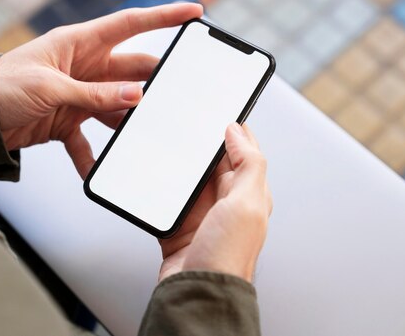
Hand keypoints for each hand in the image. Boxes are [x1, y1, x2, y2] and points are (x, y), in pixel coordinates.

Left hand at [0, 3, 202, 177]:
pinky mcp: (68, 121)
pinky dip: (94, 157)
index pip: (131, 25)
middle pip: (132, 71)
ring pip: (117, 107)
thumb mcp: (50, 87)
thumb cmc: (0, 86)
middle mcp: (85, 68)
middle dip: (155, 82)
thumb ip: (94, 94)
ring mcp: (79, 95)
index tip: (193, 14)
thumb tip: (136, 96)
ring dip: (129, 122)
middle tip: (178, 94)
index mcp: (80, 44)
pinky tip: (99, 171)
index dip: (164, 17)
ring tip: (147, 134)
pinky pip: (89, 141)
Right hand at [159, 123, 272, 282]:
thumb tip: (238, 132)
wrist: (197, 292)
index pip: (245, 152)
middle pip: (214, 161)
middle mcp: (227, 202)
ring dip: (180, 164)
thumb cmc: (227, 258)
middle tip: (189, 124)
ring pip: (189, 177)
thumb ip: (249, 165)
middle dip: (202, 143)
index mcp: (250, 194)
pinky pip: (168, 198)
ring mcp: (202, 213)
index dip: (234, 130)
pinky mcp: (179, 225)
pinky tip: (155, 178)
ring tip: (169, 145)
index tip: (219, 111)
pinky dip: (161, 187)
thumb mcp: (247, 204)